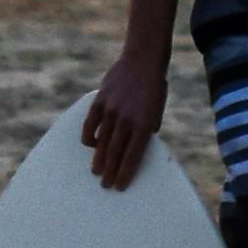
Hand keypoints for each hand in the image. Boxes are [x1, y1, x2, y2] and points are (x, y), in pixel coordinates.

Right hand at [81, 47, 167, 190]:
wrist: (143, 60)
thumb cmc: (154, 88)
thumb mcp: (157, 110)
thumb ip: (147, 129)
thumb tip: (137, 148)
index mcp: (144, 123)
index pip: (133, 156)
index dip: (126, 173)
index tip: (120, 187)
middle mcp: (127, 119)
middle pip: (116, 152)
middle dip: (111, 172)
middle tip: (105, 186)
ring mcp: (111, 109)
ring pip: (101, 141)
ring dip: (99, 159)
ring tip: (96, 172)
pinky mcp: (100, 100)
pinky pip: (90, 123)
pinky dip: (89, 136)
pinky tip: (90, 145)